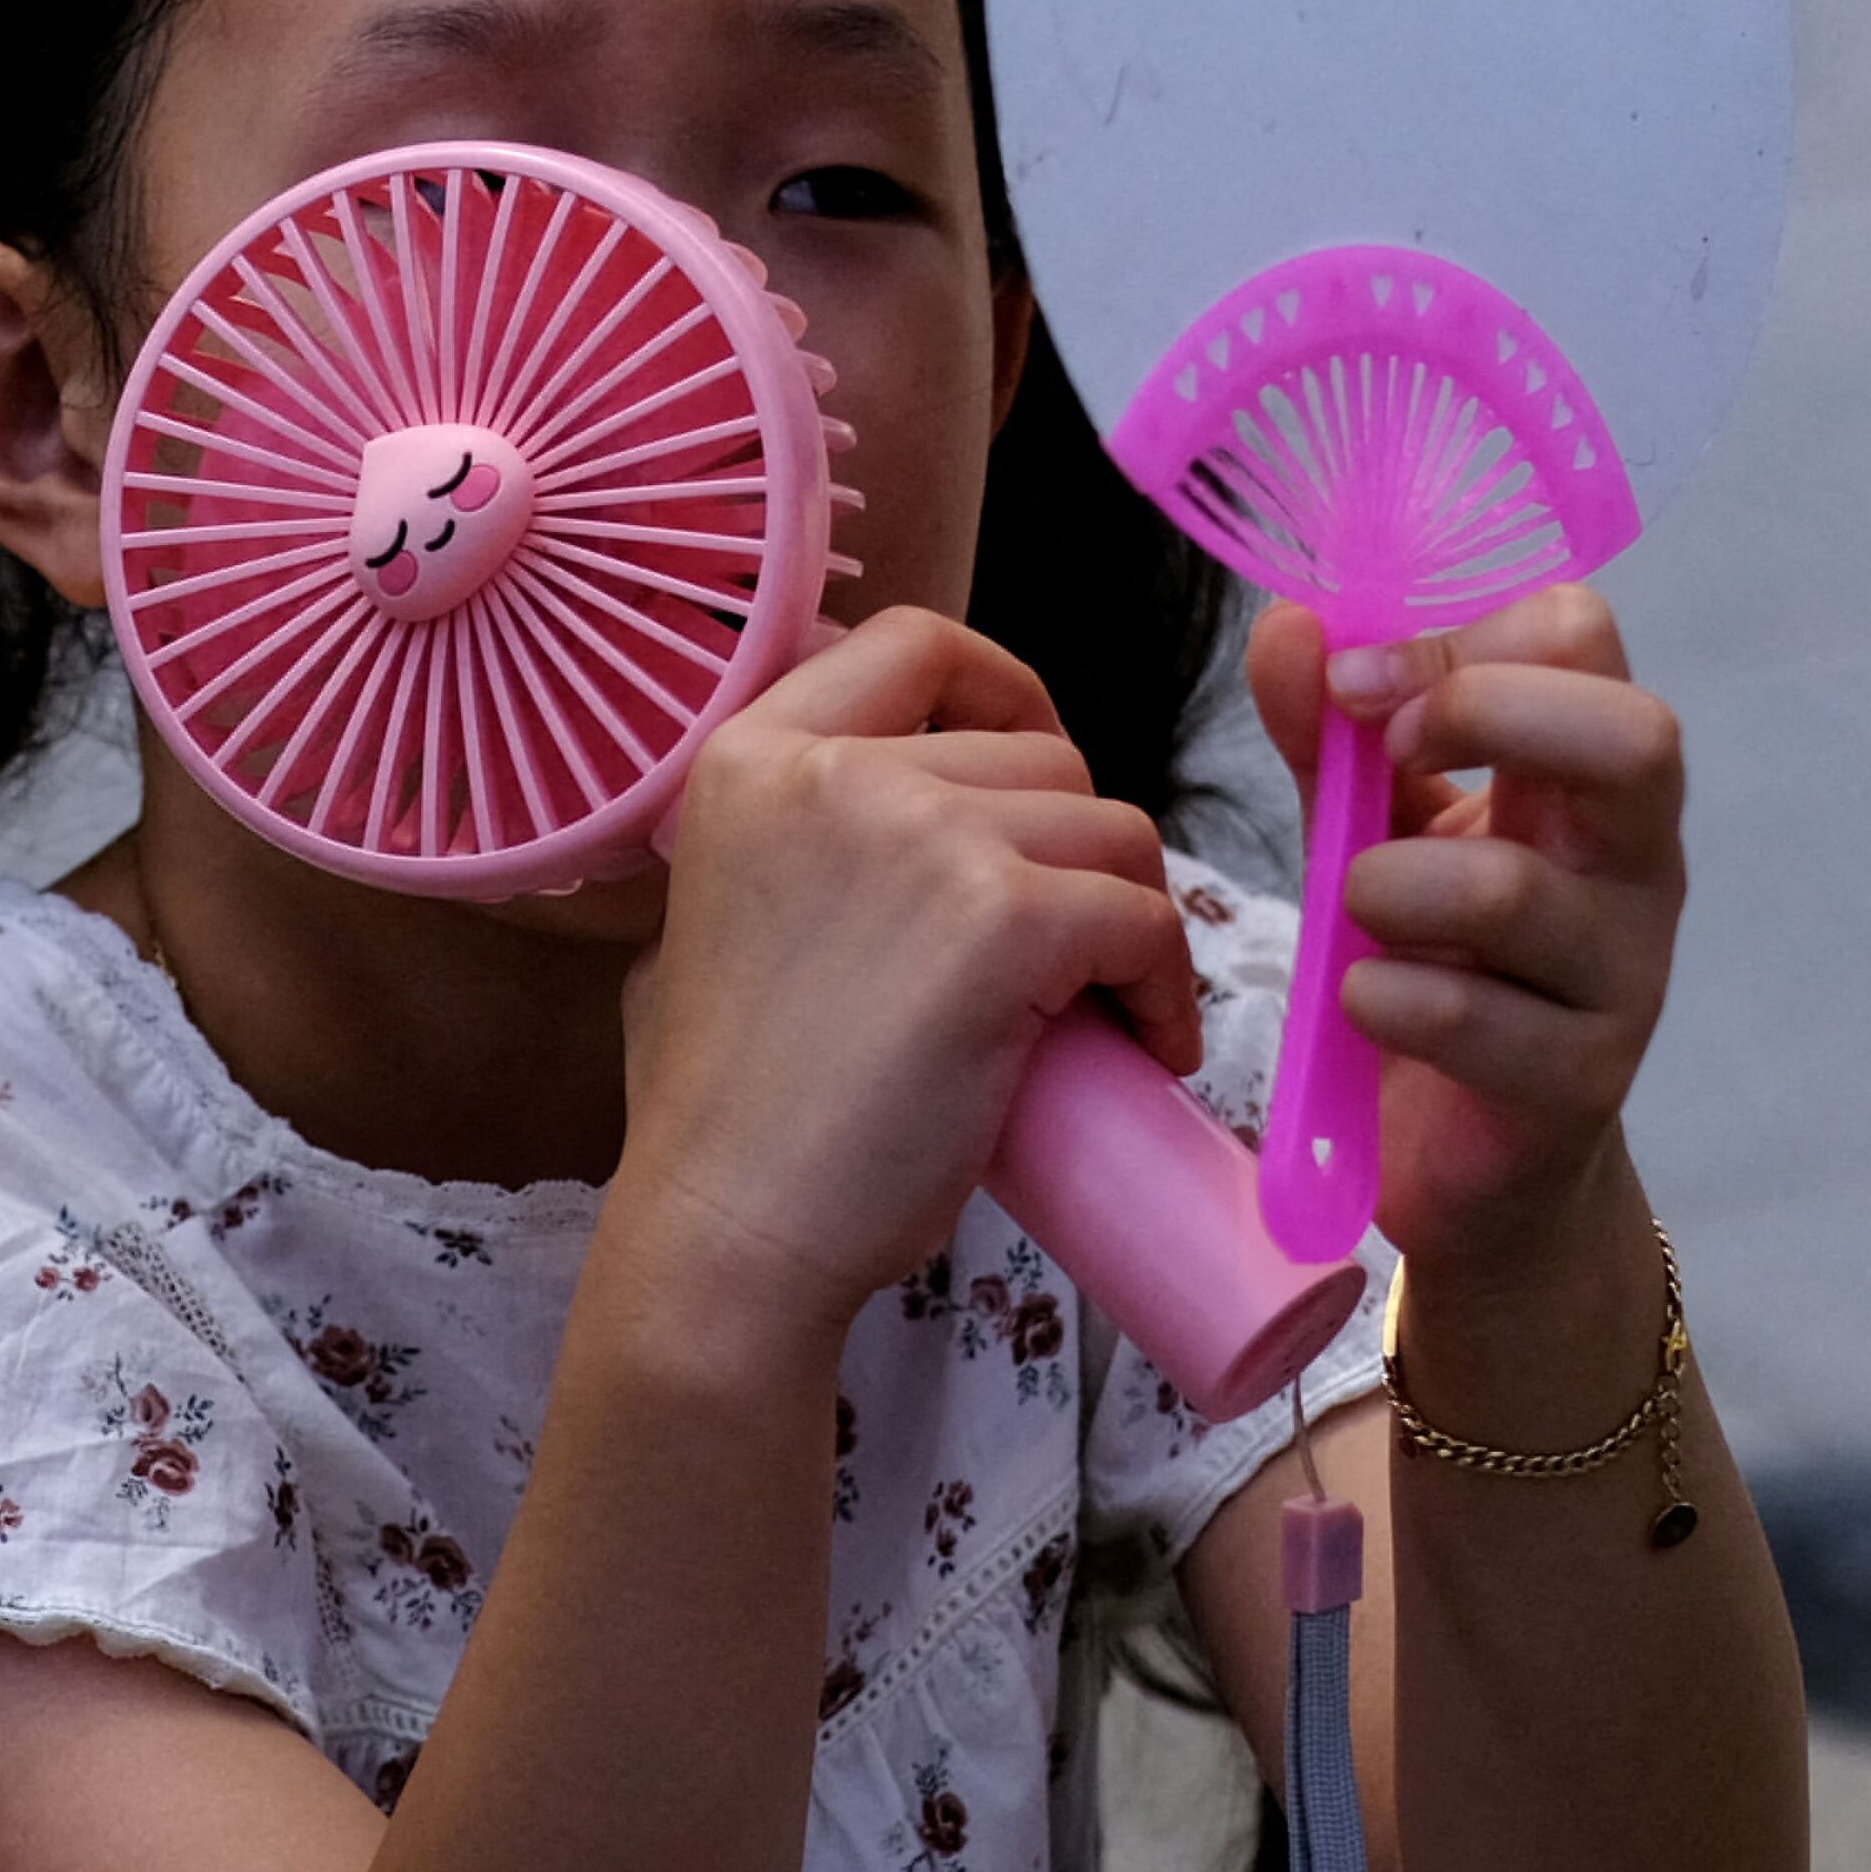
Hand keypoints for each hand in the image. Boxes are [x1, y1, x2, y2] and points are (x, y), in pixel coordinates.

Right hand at [618, 607, 1201, 1332]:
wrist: (732, 1229)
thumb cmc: (723, 1113)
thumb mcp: (704, 919)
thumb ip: (781, 843)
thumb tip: (865, 820)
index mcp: (751, 754)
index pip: (917, 642)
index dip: (1005, 692)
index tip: (1039, 770)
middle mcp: (835, 768)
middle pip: (1040, 754)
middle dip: (1078, 849)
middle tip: (1073, 947)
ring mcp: (924, 836)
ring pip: (1111, 831)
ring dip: (1132, 917)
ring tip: (1111, 1011)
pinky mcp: (1006, 922)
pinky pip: (1144, 920)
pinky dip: (1165, 987)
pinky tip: (1146, 1048)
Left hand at [1247, 586, 1685, 1280]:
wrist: (1469, 1154)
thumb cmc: (1433, 961)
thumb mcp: (1371, 828)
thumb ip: (1329, 733)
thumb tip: (1287, 624)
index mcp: (1588, 771)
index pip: (1584, 635)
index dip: (1462, 633)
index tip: (1354, 682)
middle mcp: (1635, 859)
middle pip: (1636, 735)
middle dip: (1482, 717)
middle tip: (1384, 761)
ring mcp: (1625, 974)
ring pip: (1521, 893)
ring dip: (1391, 887)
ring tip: (1352, 908)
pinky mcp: (1583, 1080)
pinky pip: (1479, 1021)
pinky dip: (1389, 999)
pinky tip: (1362, 1004)